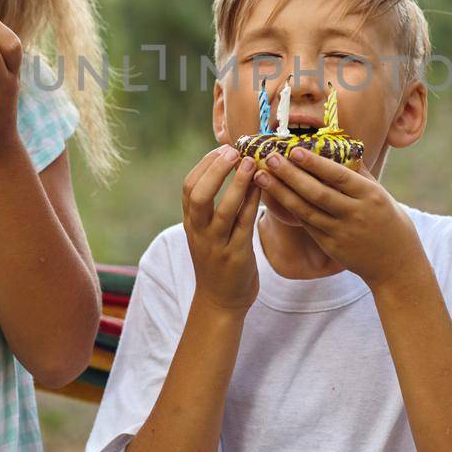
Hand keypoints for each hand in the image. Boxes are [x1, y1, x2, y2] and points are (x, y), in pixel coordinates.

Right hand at [183, 146, 261, 315]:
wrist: (220, 302)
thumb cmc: (218, 261)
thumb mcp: (208, 233)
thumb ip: (213, 207)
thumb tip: (232, 169)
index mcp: (191, 223)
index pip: (189, 187)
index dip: (204, 165)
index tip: (222, 149)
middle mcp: (199, 232)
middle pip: (197, 195)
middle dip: (215, 170)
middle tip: (233, 151)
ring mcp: (216, 246)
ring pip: (223, 210)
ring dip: (237, 184)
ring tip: (250, 163)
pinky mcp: (236, 256)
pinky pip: (244, 225)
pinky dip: (252, 204)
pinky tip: (262, 188)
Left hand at [254, 147, 422, 288]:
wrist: (396, 264)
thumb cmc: (389, 221)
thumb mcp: (381, 194)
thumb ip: (359, 173)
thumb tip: (340, 146)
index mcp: (369, 195)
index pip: (338, 176)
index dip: (314, 163)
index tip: (293, 149)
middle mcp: (355, 214)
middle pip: (317, 193)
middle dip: (290, 175)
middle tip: (270, 158)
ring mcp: (341, 233)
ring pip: (306, 211)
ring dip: (282, 193)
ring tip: (262, 176)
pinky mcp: (331, 247)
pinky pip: (307, 225)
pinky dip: (290, 210)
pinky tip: (274, 197)